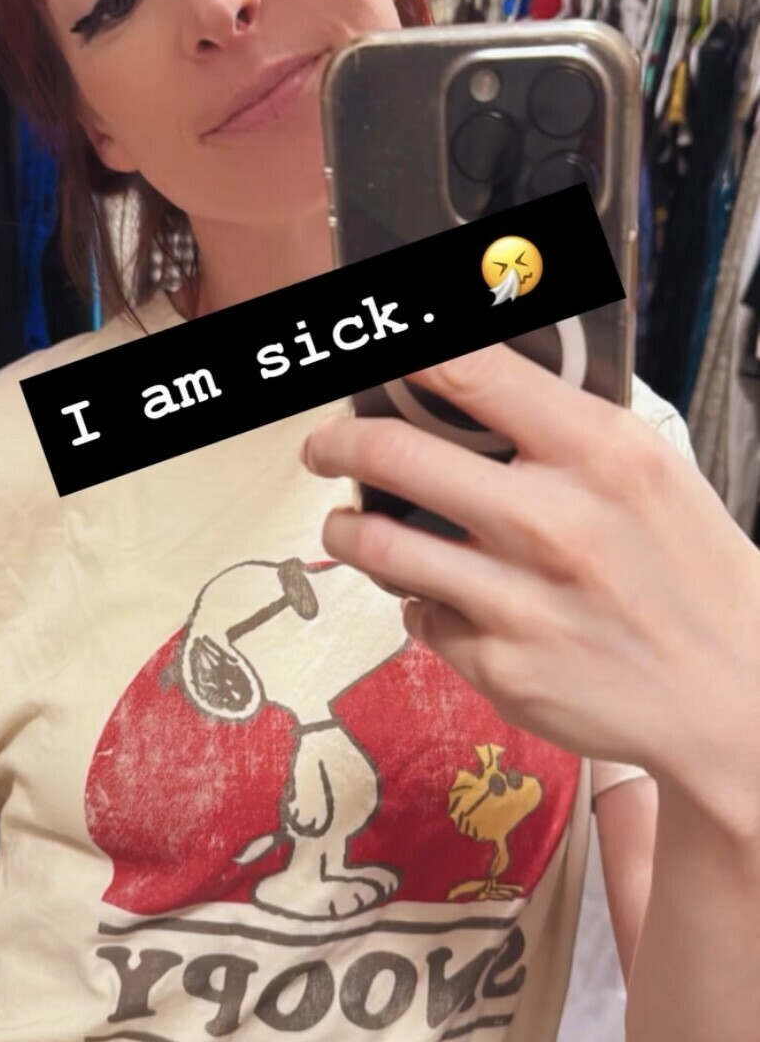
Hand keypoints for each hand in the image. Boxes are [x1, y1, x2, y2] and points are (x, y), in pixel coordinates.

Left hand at [301, 345, 759, 823]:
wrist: (734, 690)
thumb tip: (462, 381)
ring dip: (349, 527)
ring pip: (380, 544)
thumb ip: (559, 425)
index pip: (470, 370)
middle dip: (335, 443)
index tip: (370, 353)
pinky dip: (419, 602)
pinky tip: (441, 597)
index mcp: (597, 452)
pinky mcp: (498, 666)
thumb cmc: (689, 567)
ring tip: (349, 523)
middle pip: (394, 453)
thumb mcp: (646, 467)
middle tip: (323, 446)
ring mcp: (518, 600)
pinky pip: (419, 615)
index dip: (402, 351)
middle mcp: (551, 520)